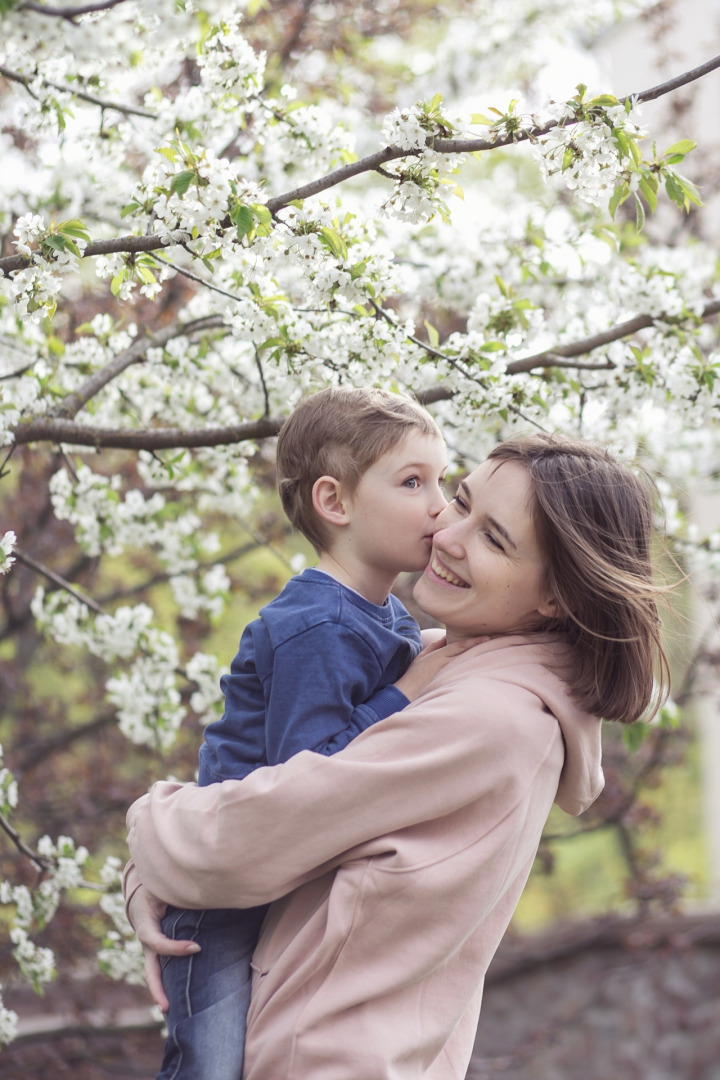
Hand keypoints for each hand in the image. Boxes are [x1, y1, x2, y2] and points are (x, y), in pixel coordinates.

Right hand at [128, 885, 199, 1011]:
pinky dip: (169, 982)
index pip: (156, 942)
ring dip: (162, 992)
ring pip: (154, 974)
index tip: (197, 948)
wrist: (142, 891)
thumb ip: (178, 891)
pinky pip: (162, 968)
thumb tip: (203, 893)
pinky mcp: (157, 951)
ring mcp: (150, 948)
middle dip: (157, 989)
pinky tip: (180, 998)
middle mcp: (146, 939)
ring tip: (171, 1013)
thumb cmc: (156, 886)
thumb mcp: (162, 886)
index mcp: (145, 923)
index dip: (174, 948)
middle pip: (149, 969)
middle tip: (165, 1008)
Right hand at [394, 635, 488, 701]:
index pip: (461, 646)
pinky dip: (473, 672)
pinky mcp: (448, 685)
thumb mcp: (422, 656)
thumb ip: (434, 646)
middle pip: (467, 655)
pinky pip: (464, 676)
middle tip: (497, 642)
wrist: (406, 694)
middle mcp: (447, 665)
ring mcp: (449, 675)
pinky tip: (482, 671)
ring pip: (467, 665)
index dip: (474, 641)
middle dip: (481, 648)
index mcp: (440, 656)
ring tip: (494, 655)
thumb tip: (446, 638)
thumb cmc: (413, 675)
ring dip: (479, 660)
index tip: (487, 637)